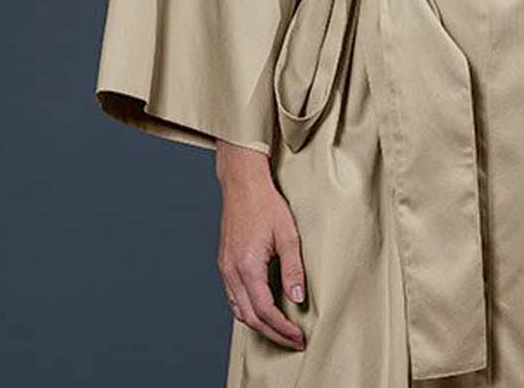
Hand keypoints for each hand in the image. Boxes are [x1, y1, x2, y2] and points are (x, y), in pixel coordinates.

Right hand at [214, 141, 307, 351]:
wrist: (242, 184)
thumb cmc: (266, 204)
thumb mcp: (288, 235)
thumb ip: (293, 269)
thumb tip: (297, 298)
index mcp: (247, 266)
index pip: (265, 310)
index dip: (282, 328)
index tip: (299, 336)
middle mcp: (231, 271)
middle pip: (250, 317)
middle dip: (273, 333)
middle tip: (293, 340)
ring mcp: (225, 268)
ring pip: (239, 310)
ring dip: (260, 325)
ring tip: (281, 330)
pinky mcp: (224, 264)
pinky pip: (233, 297)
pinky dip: (248, 311)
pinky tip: (263, 310)